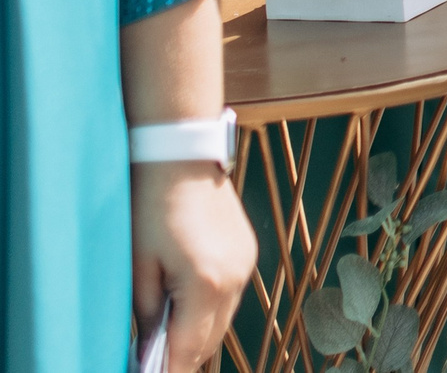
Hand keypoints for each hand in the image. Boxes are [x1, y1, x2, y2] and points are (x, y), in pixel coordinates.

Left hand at [131, 161, 256, 371]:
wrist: (181, 156)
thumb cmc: (151, 206)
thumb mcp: (138, 265)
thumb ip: (145, 312)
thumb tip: (148, 345)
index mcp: (206, 283)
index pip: (187, 349)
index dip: (167, 370)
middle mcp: (235, 278)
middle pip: (210, 341)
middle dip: (182, 358)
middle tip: (152, 362)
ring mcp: (246, 264)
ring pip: (222, 321)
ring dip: (196, 334)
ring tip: (164, 337)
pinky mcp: (246, 251)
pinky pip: (230, 296)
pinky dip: (208, 310)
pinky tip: (184, 305)